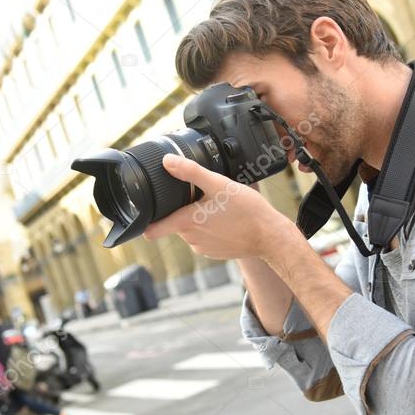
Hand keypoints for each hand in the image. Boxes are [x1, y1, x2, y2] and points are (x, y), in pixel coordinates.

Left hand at [142, 154, 295, 260]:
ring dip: (198, 219)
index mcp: (187, 222)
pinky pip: (205, 238)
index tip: (143, 214)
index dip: (145, 222)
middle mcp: (191, 239)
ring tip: (218, 208)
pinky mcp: (215, 253)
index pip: (153, 229)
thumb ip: (190, 172)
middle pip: (176, 222)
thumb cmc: (247, 210)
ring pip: (191, 229)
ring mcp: (203, 248)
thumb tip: (167, 162)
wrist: (270, 237)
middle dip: (183, 210)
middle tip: (202, 198)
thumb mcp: (219, 184)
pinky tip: (226, 220)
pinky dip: (211, 229)